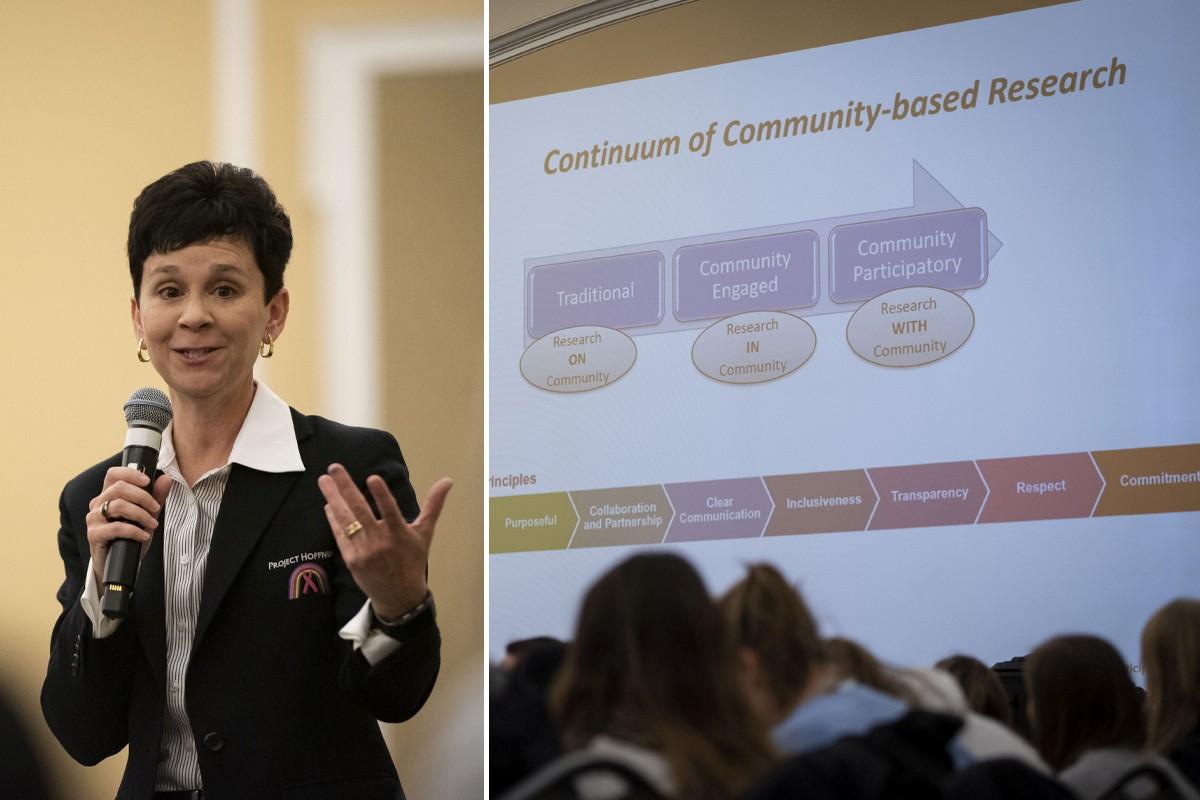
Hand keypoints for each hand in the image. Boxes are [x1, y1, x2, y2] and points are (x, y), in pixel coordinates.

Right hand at [86, 467, 172, 586]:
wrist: (118, 565)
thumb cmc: (130, 537)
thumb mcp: (147, 515)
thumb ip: (156, 497)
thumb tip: (166, 479)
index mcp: (108, 495)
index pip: (113, 474)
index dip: (130, 473)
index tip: (147, 481)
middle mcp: (98, 503)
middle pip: (118, 487)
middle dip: (142, 496)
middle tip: (156, 508)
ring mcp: (94, 518)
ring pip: (118, 505)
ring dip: (141, 514)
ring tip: (153, 524)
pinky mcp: (94, 534)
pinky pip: (116, 527)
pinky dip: (134, 530)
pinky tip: (144, 536)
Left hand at [318, 464, 451, 617]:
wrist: (399, 596)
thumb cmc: (413, 560)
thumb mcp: (425, 533)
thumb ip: (433, 504)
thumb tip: (447, 480)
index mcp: (400, 534)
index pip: (390, 511)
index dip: (382, 495)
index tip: (372, 477)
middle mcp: (380, 542)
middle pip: (360, 511)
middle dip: (345, 487)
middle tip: (334, 467)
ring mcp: (363, 551)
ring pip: (345, 520)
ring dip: (333, 498)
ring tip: (324, 480)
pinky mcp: (351, 559)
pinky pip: (340, 535)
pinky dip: (333, 519)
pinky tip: (329, 504)